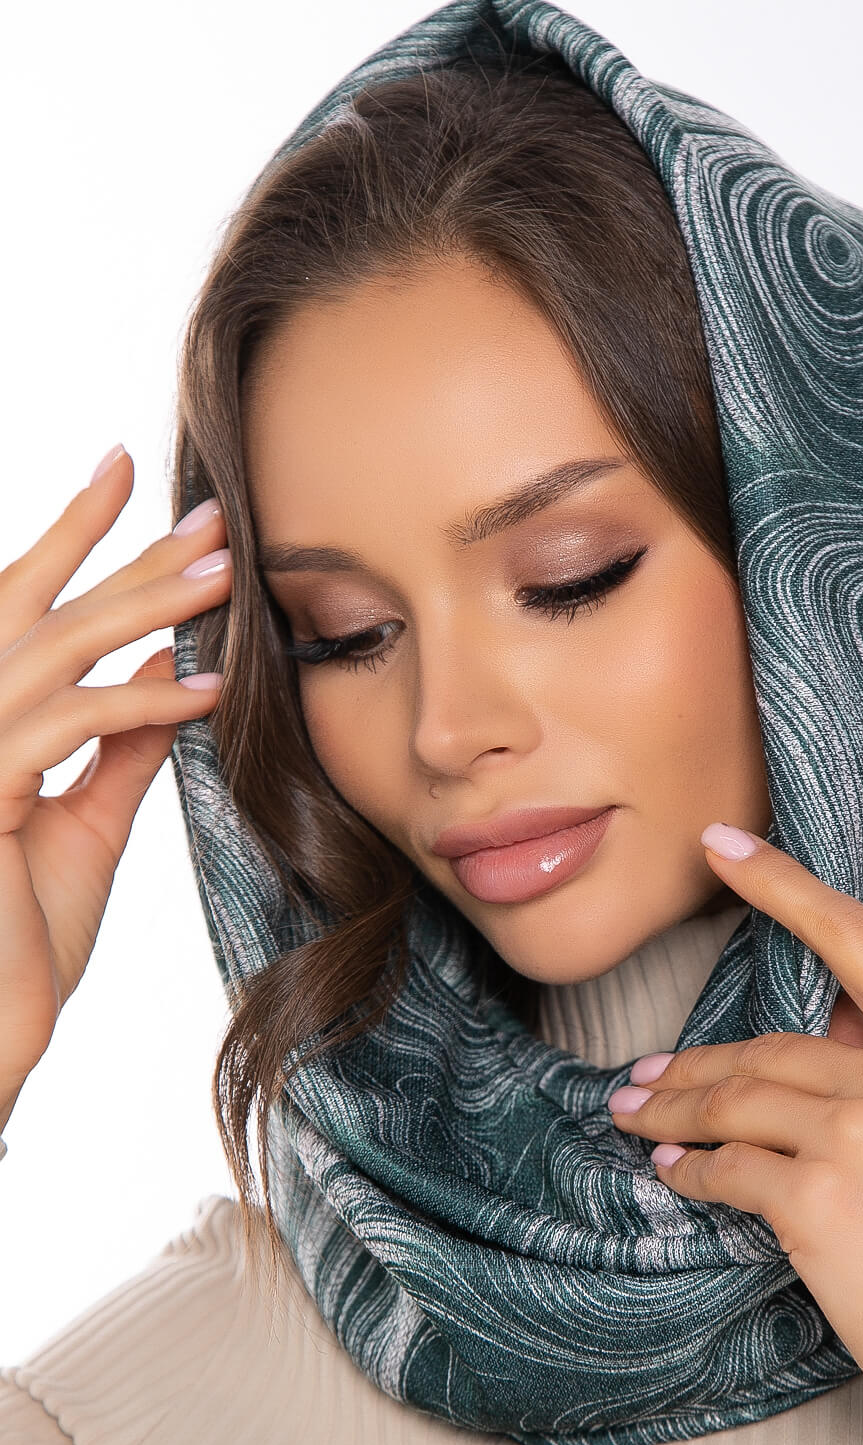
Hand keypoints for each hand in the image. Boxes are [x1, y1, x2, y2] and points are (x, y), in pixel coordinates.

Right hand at [0, 446, 228, 1114]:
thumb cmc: (21, 935)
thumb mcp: (85, 824)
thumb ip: (119, 747)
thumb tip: (171, 674)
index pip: (24, 609)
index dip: (74, 538)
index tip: (126, 474)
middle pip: (39, 611)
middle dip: (126, 557)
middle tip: (210, 514)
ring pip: (56, 652)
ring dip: (146, 610)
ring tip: (224, 578)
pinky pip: (71, 728)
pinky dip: (145, 703)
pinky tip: (212, 690)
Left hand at [607, 822, 862, 1444]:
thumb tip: (817, 1040)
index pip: (857, 939)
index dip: (780, 886)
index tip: (718, 848)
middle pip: (769, 1044)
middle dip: (693, 1063)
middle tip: (641, 1080)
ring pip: (735, 1100)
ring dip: (673, 1111)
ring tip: (638, 1119)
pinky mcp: (818, 1202)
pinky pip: (724, 1169)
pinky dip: (690, 1171)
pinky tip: (676, 1175)